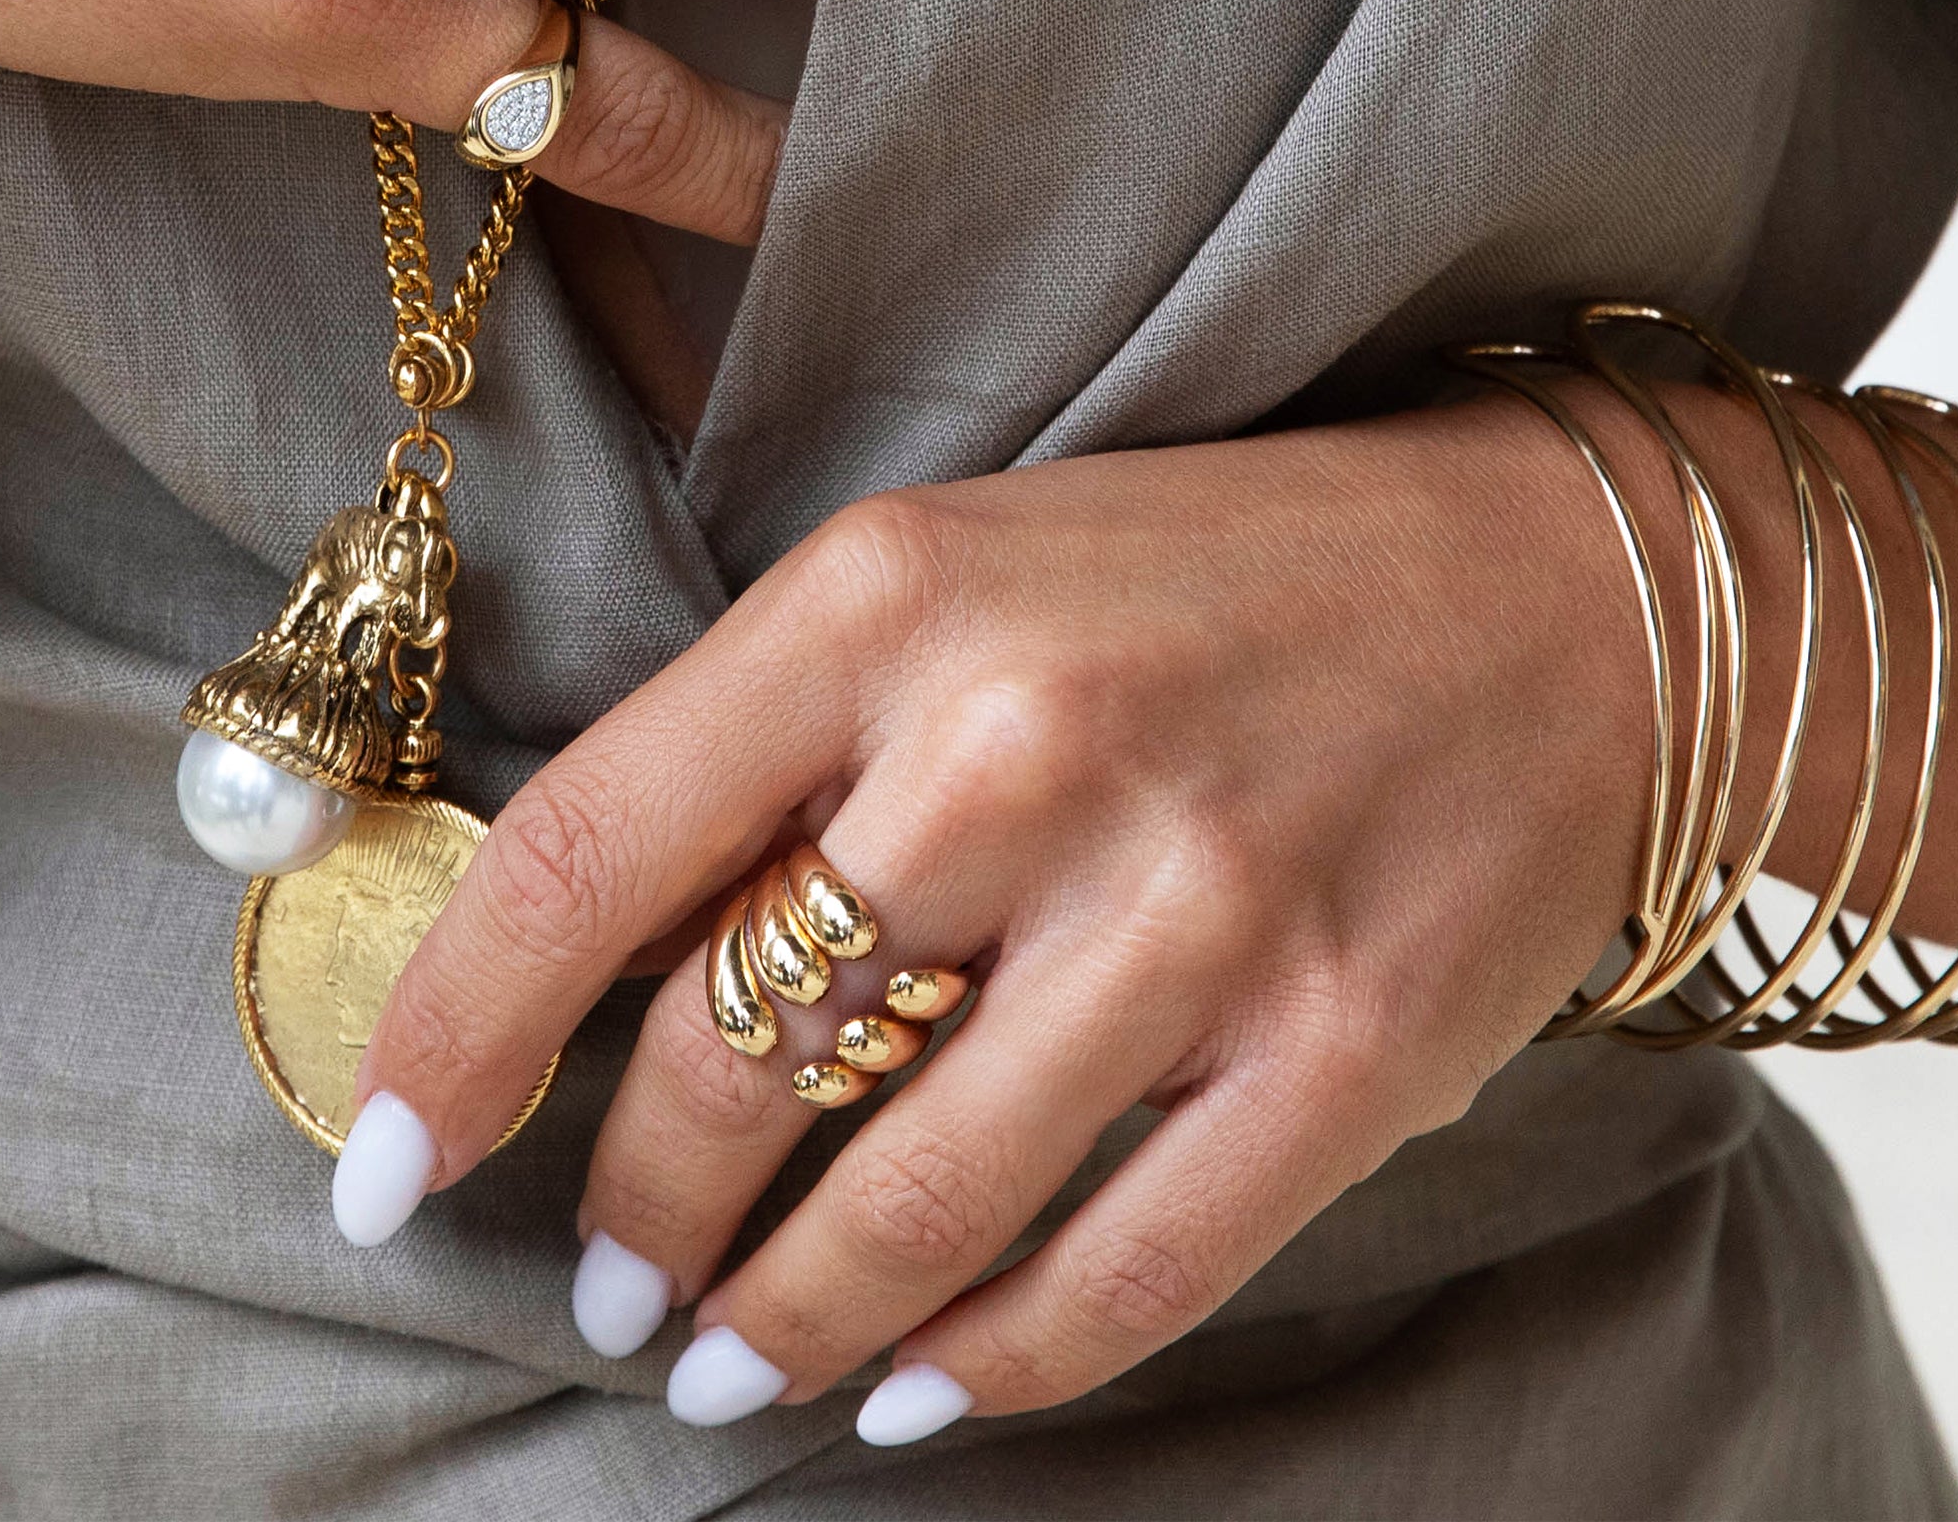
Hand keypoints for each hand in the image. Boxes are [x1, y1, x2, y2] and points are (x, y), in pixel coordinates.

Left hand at [349, 405, 1651, 1440]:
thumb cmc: (1211, 588)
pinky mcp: (1343, 1046)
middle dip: (632, 1214)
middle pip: (729, 1057)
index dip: (447, 1041)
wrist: (1575, 591)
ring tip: (719, 1361)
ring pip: (900, 1201)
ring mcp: (1198, 907)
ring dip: (774, 1319)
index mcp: (890, 598)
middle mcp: (1027, 747)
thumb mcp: (955, 573)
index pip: (584, 853)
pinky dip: (981, 1362)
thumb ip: (768, 745)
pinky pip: (1113, 1277)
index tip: (382, 1169)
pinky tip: (905, 1383)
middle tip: (605, 1280)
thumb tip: (574, 975)